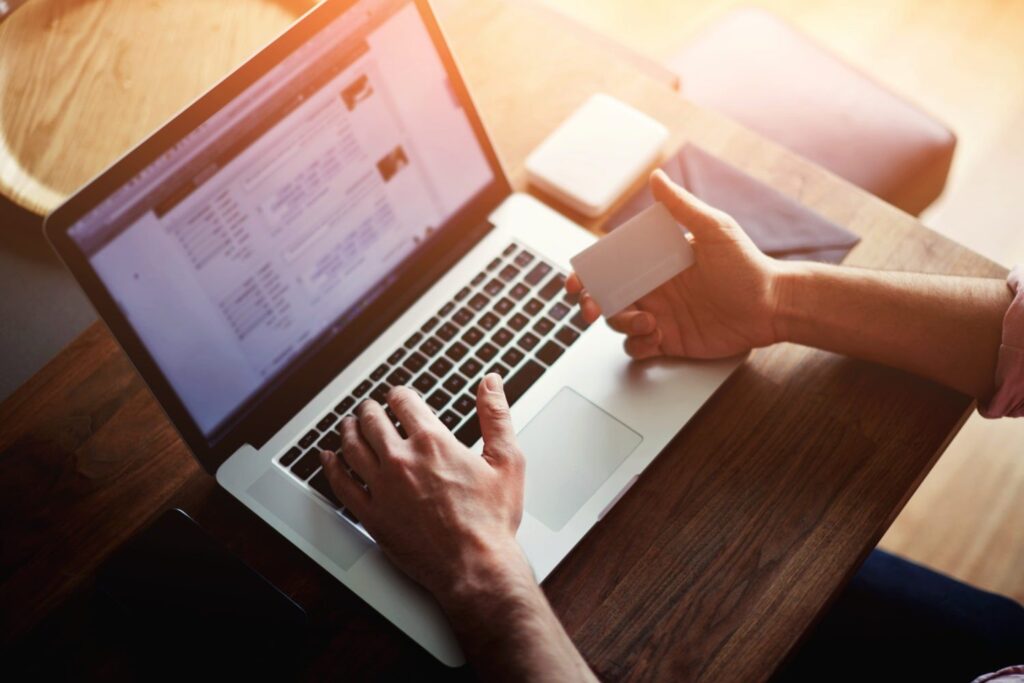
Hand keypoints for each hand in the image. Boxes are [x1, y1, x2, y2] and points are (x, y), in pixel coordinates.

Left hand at [318, 374, 527, 602]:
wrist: (475, 567)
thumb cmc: (492, 519)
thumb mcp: (507, 461)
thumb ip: (497, 416)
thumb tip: (491, 383)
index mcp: (433, 442)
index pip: (404, 402)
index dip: (399, 395)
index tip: (398, 396)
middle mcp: (402, 460)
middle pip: (373, 421)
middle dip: (371, 409)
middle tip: (370, 407)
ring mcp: (382, 488)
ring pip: (352, 448)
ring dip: (348, 430)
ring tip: (349, 424)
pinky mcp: (372, 516)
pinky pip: (341, 485)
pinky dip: (331, 467)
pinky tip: (328, 459)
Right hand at [566, 169, 782, 359]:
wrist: (772, 306)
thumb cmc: (748, 265)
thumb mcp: (714, 229)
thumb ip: (681, 207)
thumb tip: (656, 178)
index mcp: (656, 262)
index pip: (612, 266)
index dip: (588, 273)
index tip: (576, 281)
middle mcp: (654, 288)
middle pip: (606, 297)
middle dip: (591, 304)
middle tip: (590, 310)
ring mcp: (660, 315)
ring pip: (618, 323)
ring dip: (622, 325)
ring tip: (649, 323)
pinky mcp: (670, 341)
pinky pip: (638, 347)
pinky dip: (638, 345)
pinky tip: (655, 338)